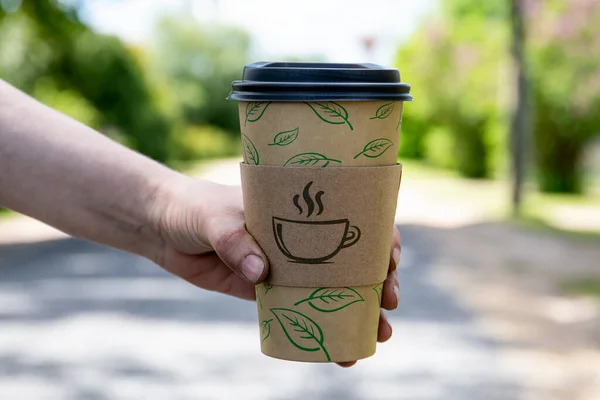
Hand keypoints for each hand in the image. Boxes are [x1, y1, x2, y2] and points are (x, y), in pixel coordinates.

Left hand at [152, 177, 400, 366]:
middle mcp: (300, 237)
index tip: (389, 263)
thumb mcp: (215, 217)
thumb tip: (261, 272)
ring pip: (331, 289)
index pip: (352, 218)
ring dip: (357, 311)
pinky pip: (300, 310)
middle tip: (389, 305)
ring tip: (378, 335)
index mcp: (299, 209)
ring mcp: (285, 265)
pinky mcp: (265, 290)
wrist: (163, 226)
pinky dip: (319, 328)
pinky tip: (337, 348)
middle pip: (350, 259)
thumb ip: (235, 241)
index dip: (379, 239)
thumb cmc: (194, 207)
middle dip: (377, 283)